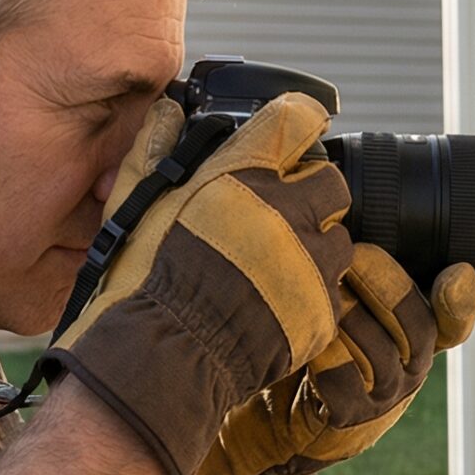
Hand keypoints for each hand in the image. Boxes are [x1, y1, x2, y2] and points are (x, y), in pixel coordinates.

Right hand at [42, 94, 351, 474]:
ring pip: (339, 238)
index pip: (298, 119)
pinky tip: (274, 304)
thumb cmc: (139, 281)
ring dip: (315, 246)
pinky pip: (332, 291)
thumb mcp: (135, 206)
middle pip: (331, 182)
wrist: (162, 362)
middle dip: (310, 194)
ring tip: (275, 267)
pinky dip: (311, 294)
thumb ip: (154, 152)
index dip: (295, 125)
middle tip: (279, 215)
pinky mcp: (321, 311)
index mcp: (243, 175)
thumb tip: (167, 112)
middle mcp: (286, 212)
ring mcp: (310, 264)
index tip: (291, 135)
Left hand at [191, 247, 474, 474]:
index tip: (454, 273)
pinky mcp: (352, 417)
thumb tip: (345, 203)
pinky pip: (344, 377)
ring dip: (345, 313)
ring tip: (315, 286)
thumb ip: (353, 267)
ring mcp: (385, 397)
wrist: (269, 412)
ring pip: (379, 348)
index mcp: (415, 335)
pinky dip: (322, 350)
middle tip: (348, 251)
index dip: (460, 299)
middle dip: (382, 280)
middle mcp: (411, 366)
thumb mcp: (333, 300)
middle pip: (417, 322)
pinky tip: (302, 334)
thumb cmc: (304, 342)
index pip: (454, 319)